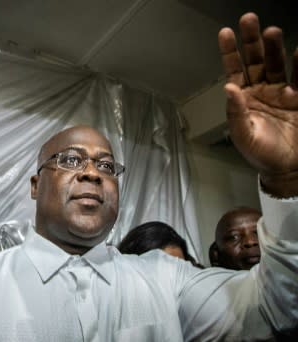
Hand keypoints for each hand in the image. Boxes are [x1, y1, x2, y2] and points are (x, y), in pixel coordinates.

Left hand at [219, 12, 297, 197]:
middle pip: (255, 60)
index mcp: (242, 99)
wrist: (288, 169)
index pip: (234, 70)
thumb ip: (235, 112)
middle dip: (252, 41)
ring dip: (274, 47)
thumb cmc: (260, 154)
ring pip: (276, 64)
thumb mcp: (243, 135)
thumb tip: (228, 88)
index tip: (225, 33)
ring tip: (272, 31)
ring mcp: (281, 92)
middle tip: (249, 20)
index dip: (230, 52)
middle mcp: (261, 90)